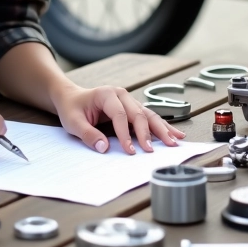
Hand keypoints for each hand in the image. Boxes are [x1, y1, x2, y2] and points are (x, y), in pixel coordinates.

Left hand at [51, 84, 185, 153]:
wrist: (72, 98)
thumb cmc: (72, 108)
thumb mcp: (73, 122)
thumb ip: (88, 134)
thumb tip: (104, 148)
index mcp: (107, 94)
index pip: (120, 115)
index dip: (125, 134)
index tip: (130, 151)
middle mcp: (122, 95)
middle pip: (139, 113)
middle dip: (148, 133)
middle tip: (154, 150)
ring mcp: (129, 101)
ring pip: (149, 115)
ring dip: (162, 129)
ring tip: (175, 141)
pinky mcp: (133, 108)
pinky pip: (149, 117)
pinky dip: (161, 127)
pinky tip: (174, 134)